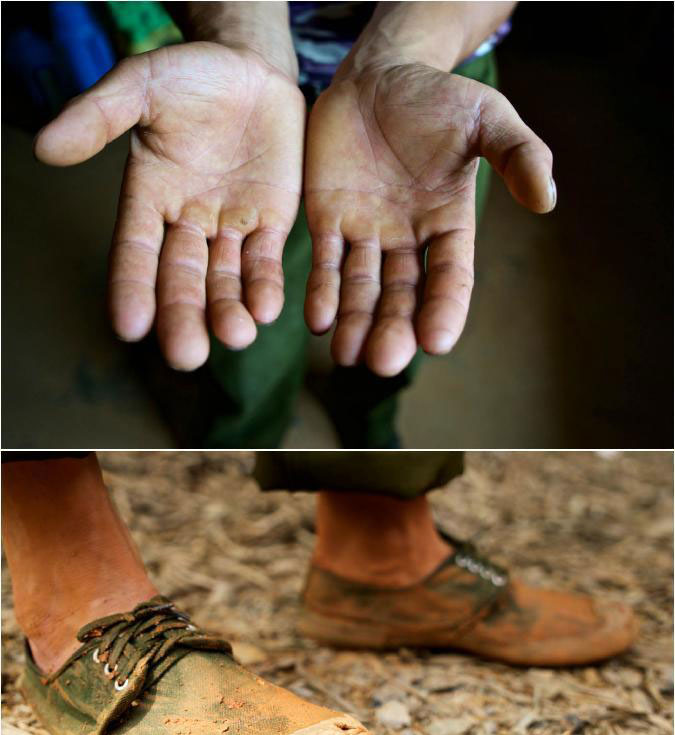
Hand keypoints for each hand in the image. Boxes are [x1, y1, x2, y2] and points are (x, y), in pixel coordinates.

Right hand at [35, 43, 304, 369]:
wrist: (250, 67)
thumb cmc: (189, 75)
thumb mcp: (139, 87)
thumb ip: (97, 116)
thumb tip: (44, 148)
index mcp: (147, 198)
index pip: (135, 252)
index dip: (131, 287)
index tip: (129, 326)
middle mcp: (186, 222)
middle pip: (181, 279)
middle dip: (183, 317)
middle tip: (186, 356)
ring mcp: (229, 226)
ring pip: (225, 279)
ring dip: (229, 310)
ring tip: (236, 336)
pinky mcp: (270, 223)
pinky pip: (265, 261)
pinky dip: (264, 285)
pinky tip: (267, 310)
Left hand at [304, 63, 554, 376]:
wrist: (379, 74)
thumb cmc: (438, 97)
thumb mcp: (487, 118)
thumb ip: (518, 154)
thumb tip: (548, 200)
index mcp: (449, 224)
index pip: (450, 277)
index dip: (445, 309)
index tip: (437, 342)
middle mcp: (407, 239)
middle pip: (401, 294)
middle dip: (393, 328)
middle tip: (384, 362)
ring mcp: (366, 233)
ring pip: (360, 288)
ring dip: (354, 323)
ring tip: (346, 356)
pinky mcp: (328, 221)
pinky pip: (325, 263)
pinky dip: (322, 292)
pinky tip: (318, 322)